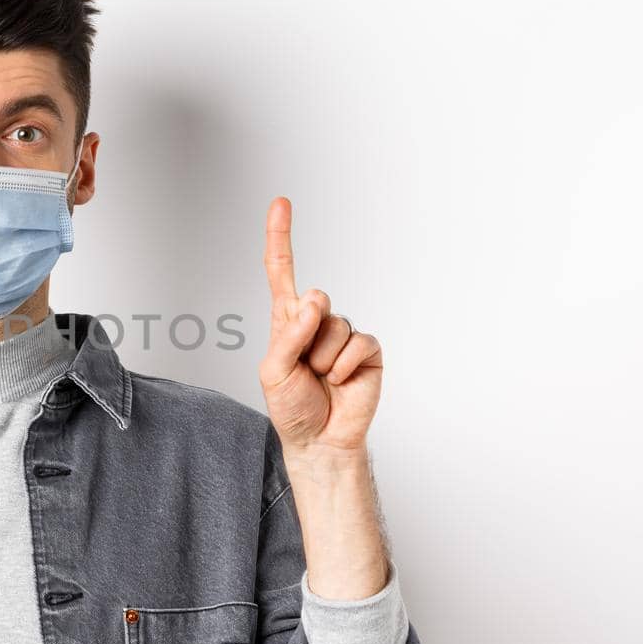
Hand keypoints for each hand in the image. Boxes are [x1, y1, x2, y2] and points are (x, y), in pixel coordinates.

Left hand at [258, 196, 382, 454]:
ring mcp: (343, 335)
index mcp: (286, 320)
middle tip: (304, 368)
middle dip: (306, 334)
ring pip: (335, 325)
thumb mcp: (274, 372)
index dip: (280, 237)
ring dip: (323, 358)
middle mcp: (316, 321)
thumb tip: (315, 300)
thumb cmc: (292, 407)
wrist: (320, 441)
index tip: (281, 202)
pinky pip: (358, 342)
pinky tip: (341, 382)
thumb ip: (289, 335)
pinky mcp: (367, 351)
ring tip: (321, 379)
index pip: (282, 272)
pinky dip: (345, 365)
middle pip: (314, 301)